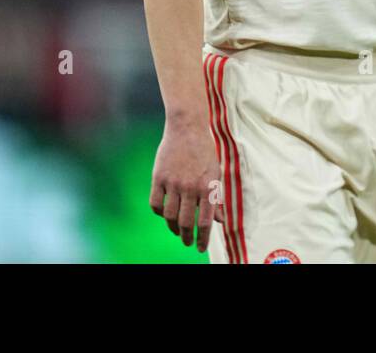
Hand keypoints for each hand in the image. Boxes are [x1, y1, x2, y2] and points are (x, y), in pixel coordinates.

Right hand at [150, 118, 222, 251]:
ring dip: (173, 227)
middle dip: (187, 237)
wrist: (187, 128)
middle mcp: (190, 187)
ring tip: (177, 230)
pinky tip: (165, 213)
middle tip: (188, 241)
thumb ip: (217, 197)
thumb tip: (219, 220)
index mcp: (207, 187)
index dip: (202, 238)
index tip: (200, 248)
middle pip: (185, 222)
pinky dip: (159, 212)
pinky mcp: (158, 177)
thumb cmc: (204, 151)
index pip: (205, 221)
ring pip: (169, 216)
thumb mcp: (216, 173)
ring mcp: (173, 182)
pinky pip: (155, 203)